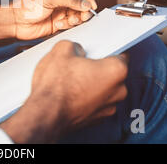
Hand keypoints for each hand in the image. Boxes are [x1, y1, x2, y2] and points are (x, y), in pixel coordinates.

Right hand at [0, 41, 128, 142]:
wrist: (45, 114)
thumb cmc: (56, 86)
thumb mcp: (61, 50)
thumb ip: (74, 46)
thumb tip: (75, 50)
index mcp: (116, 70)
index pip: (121, 54)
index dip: (106, 50)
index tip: (96, 50)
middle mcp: (118, 92)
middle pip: (112, 74)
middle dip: (97, 68)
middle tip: (78, 64)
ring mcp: (108, 109)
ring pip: (103, 90)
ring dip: (91, 84)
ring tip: (70, 80)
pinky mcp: (96, 120)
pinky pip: (94, 103)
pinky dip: (85, 98)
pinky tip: (68, 94)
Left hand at [11, 0, 97, 40]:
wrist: (15, 22)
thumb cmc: (26, 5)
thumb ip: (69, 0)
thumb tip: (86, 3)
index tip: (92, 5)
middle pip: (80, 4)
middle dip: (83, 10)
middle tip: (83, 16)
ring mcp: (59, 11)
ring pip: (76, 15)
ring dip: (75, 19)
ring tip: (67, 21)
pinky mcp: (57, 23)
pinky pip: (69, 24)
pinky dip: (66, 25)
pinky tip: (57, 25)